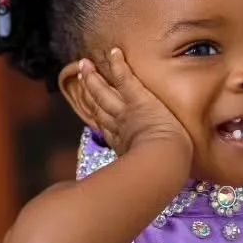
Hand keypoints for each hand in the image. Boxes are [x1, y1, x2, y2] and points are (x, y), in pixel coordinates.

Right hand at [68, 46, 192, 168]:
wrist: (162, 162)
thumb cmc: (158, 172)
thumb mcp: (142, 174)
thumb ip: (134, 173)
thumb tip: (130, 191)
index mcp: (121, 142)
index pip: (104, 124)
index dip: (95, 112)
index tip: (88, 104)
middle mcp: (119, 126)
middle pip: (99, 105)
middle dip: (89, 91)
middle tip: (80, 75)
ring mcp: (127, 111)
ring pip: (105, 92)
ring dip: (94, 77)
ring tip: (84, 63)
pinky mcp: (138, 99)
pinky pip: (125, 78)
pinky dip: (118, 65)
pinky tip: (113, 51)